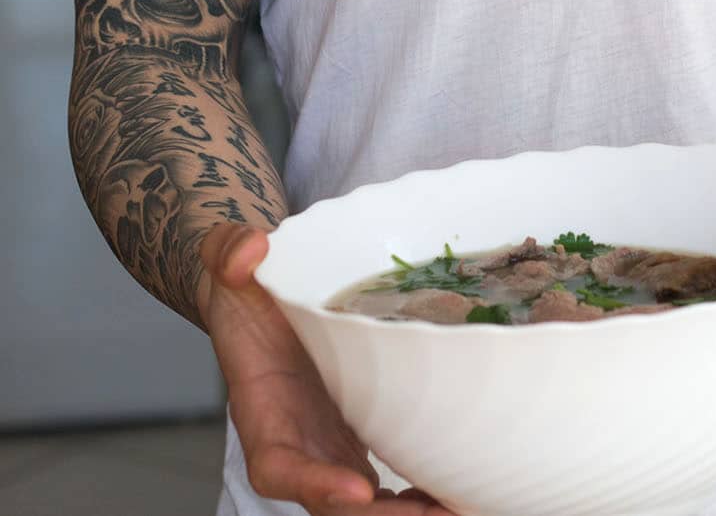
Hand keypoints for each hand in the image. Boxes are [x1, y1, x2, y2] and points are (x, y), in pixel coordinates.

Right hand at [198, 224, 459, 515]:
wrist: (260, 297)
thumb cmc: (245, 286)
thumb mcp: (229, 262)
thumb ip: (228, 251)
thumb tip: (248, 250)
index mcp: (263, 409)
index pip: (278, 466)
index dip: (314, 484)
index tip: (358, 490)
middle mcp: (297, 441)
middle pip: (333, 504)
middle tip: (438, 513)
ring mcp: (328, 446)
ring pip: (365, 506)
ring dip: (410, 512)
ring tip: (464, 507)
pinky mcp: (357, 436)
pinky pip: (386, 483)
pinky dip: (419, 492)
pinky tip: (461, 487)